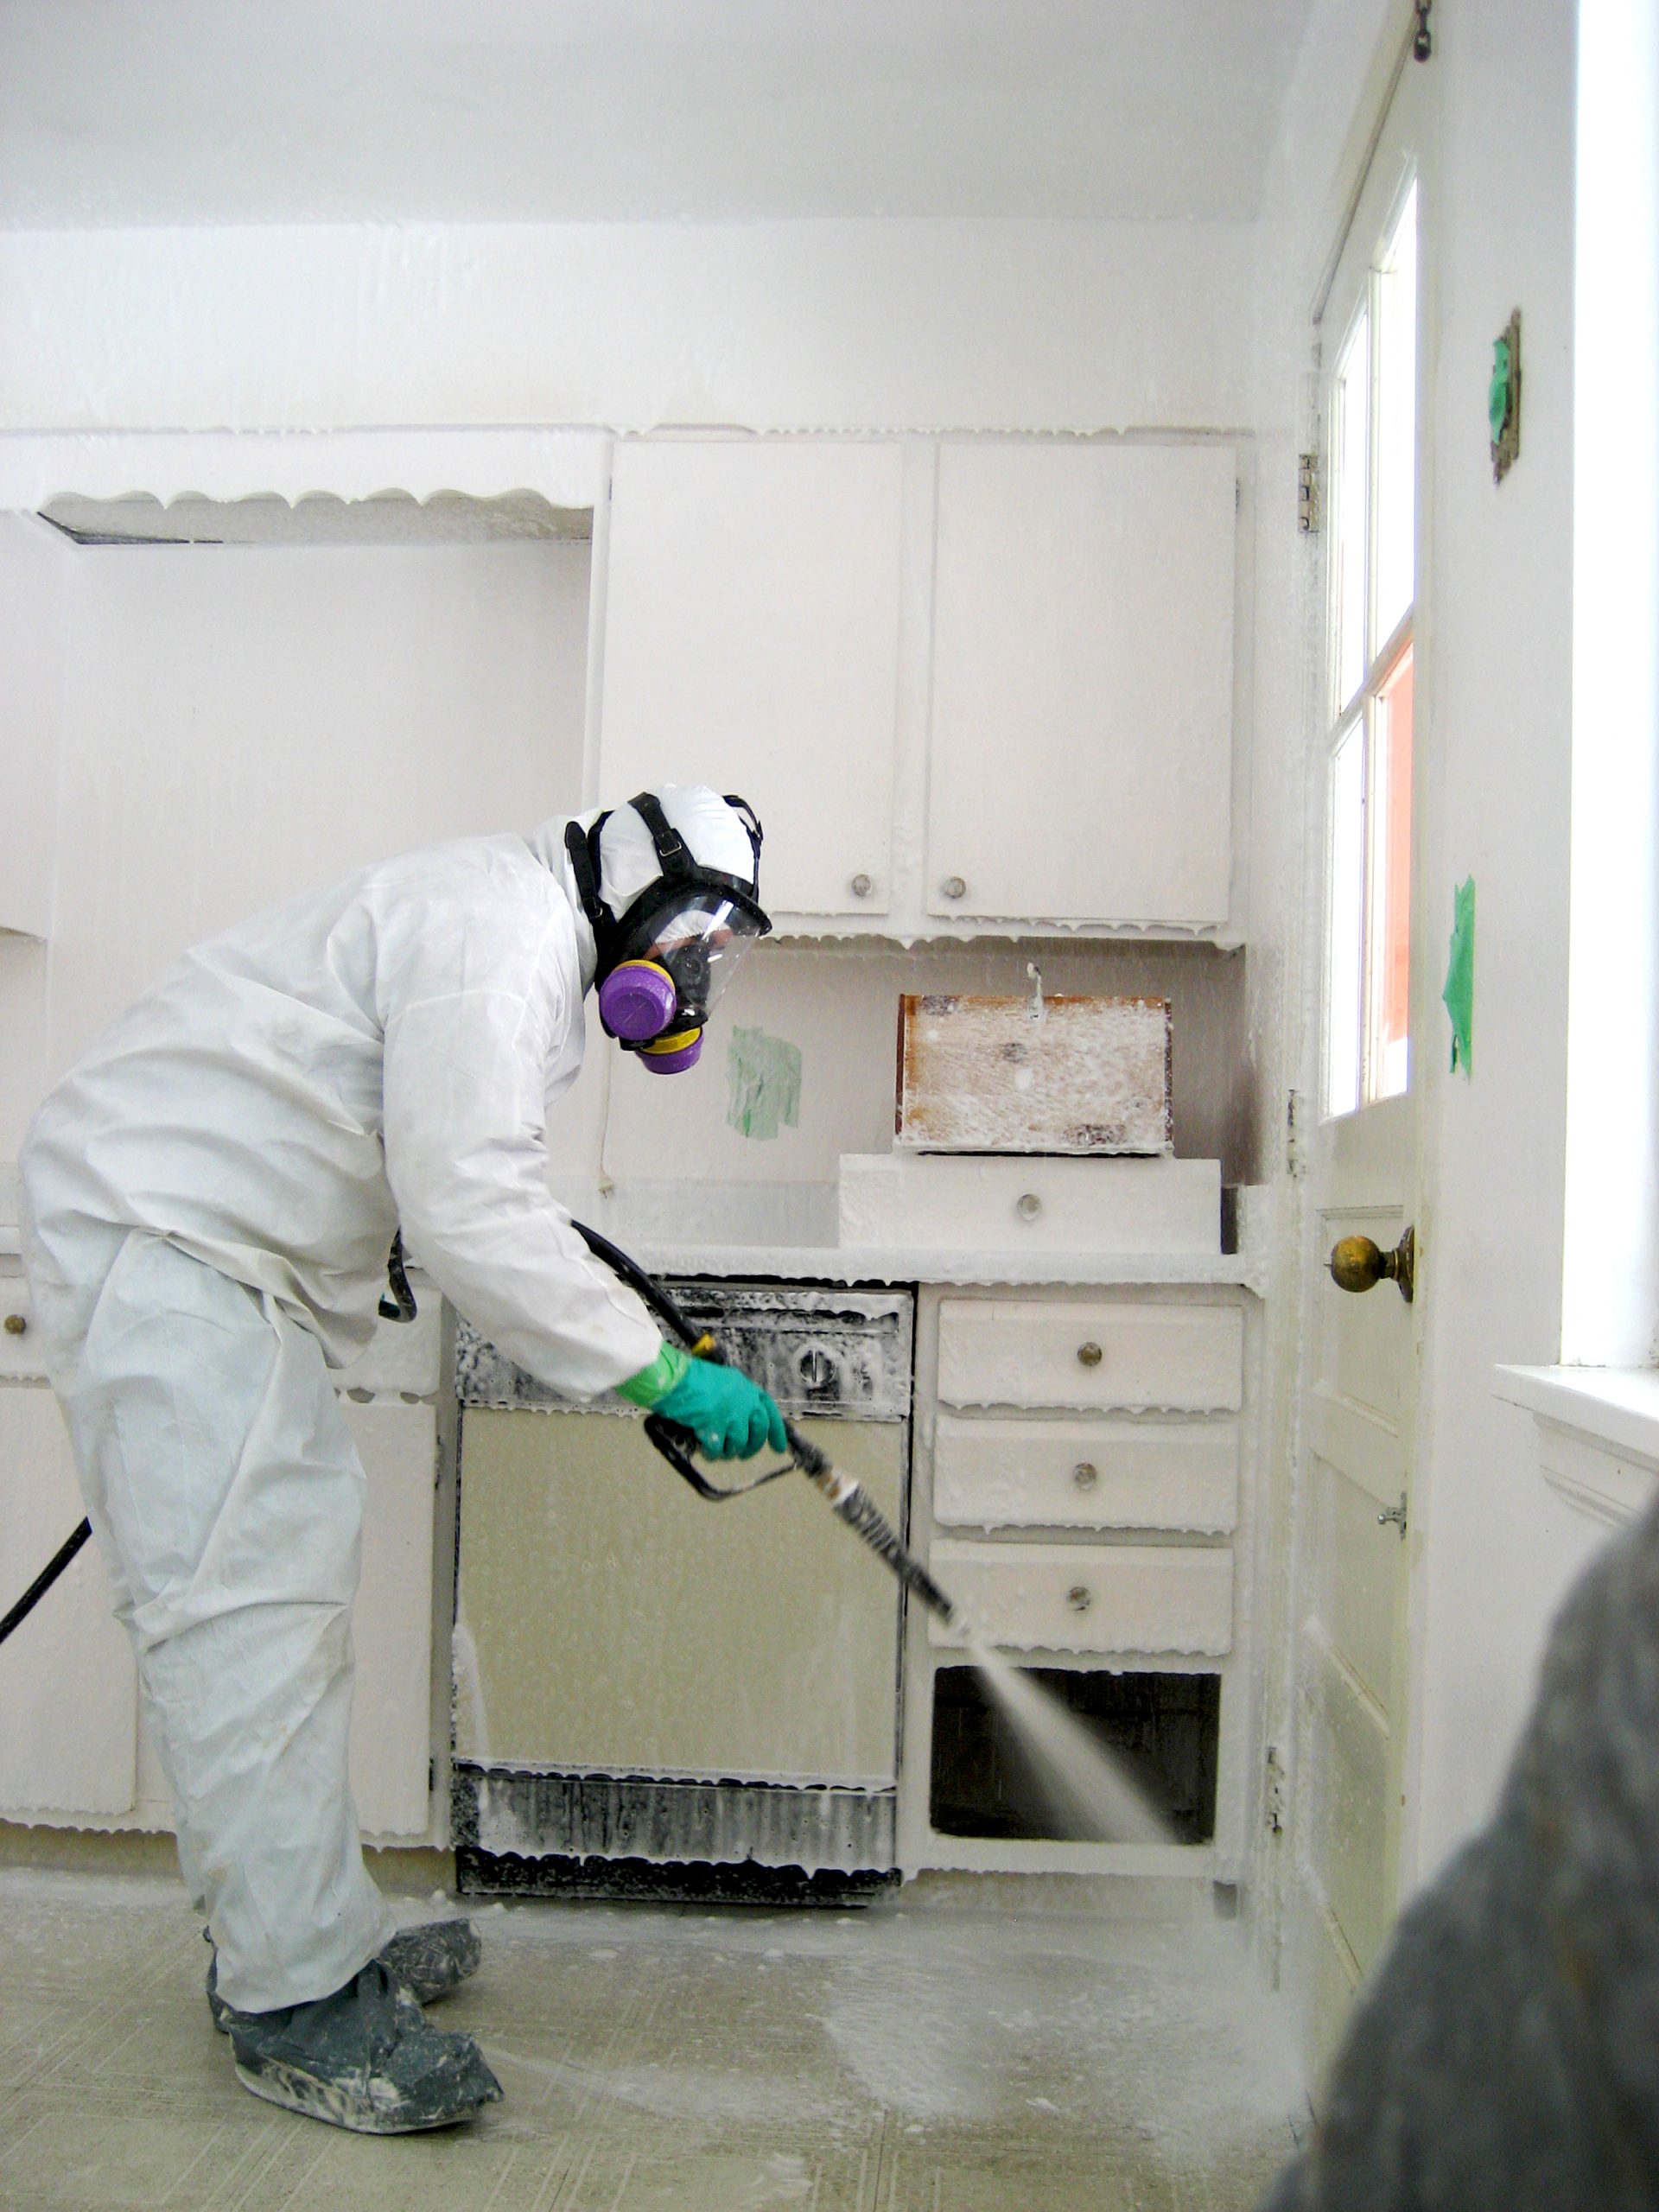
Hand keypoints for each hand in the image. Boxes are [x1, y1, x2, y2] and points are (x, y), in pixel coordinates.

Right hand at [653, 1356, 787, 1460]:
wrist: (676, 1380)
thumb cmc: (692, 1378)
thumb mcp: (721, 1381)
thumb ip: (733, 1398)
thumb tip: (737, 1420)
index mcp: (746, 1388)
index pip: (769, 1411)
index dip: (777, 1431)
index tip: (779, 1447)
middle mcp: (744, 1401)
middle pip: (758, 1431)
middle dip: (752, 1447)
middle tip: (744, 1455)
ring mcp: (732, 1415)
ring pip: (739, 1444)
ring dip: (728, 1451)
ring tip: (717, 1449)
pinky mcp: (717, 1428)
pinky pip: (717, 1450)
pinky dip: (711, 1453)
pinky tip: (705, 1450)